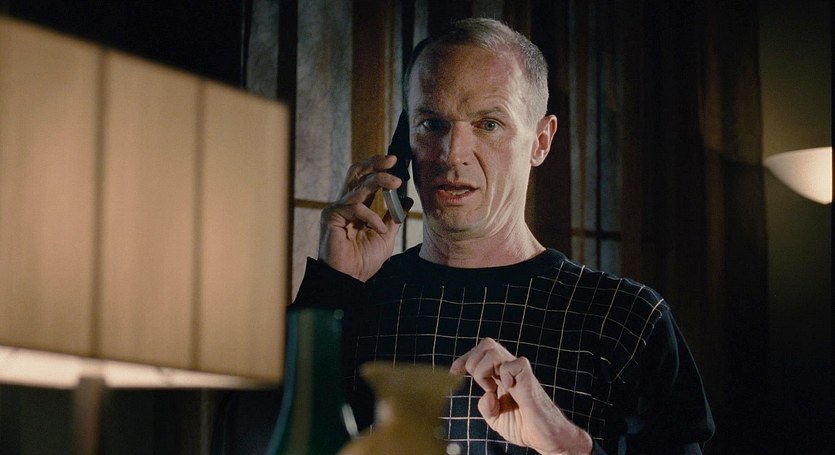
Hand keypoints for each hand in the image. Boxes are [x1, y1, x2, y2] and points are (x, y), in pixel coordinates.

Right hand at [319, 154, 409, 281]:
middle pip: (356, 172)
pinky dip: (371, 217)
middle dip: (375, 163)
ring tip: (396, 184)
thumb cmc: (363, 260)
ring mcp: (336, 209)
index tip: (396, 161)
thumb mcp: (385, 235)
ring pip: (358, 185)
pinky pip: (355, 208)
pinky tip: (378, 229)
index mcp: (356, 206)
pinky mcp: (331, 217)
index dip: (378, 166)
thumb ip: (393, 216)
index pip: (365, 178)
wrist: (350, 279)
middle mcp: (345, 204)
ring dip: (379, 181)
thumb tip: (407, 199)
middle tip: (393, 160)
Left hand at [450, 338, 592, 454]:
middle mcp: (509, 370)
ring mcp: (519, 373)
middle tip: (480, 385)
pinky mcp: (530, 380)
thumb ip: (485, 407)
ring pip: (493, 350)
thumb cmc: (524, 426)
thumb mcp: (495, 419)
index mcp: (500, 376)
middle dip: (472, 362)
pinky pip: (516, 363)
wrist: (546, 438)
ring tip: (491, 388)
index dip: (464, 359)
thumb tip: (487, 394)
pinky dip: (506, 375)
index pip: (480, 352)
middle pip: (486, 344)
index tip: (453, 374)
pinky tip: (509, 388)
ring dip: (483, 370)